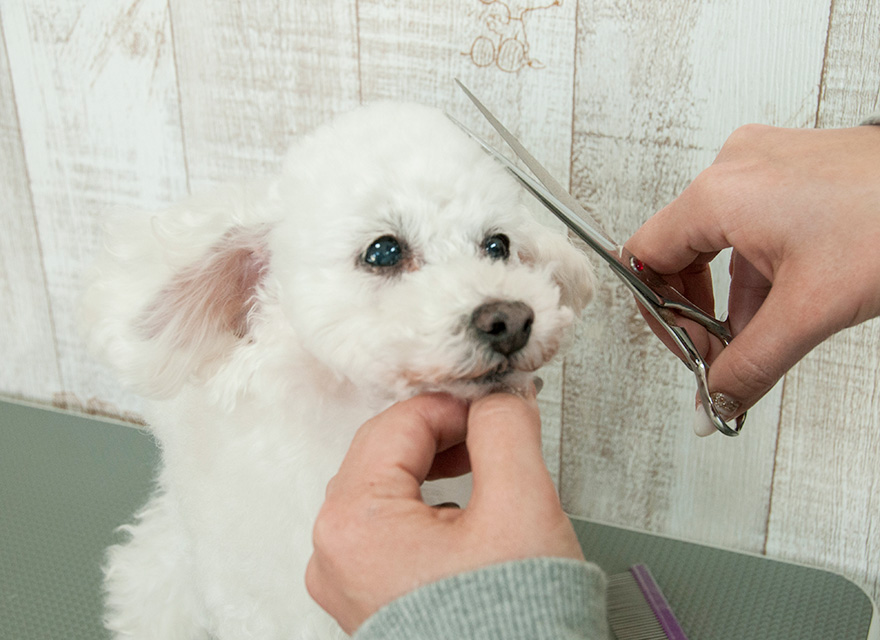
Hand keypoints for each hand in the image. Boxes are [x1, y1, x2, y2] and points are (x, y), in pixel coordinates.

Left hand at [305, 391, 583, 633]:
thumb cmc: (514, 630)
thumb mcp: (520, 508)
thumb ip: (505, 431)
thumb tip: (498, 400)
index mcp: (354, 522)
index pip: (400, 424)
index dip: (455, 405)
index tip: (496, 405)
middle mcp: (335, 553)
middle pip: (385, 454)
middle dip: (443, 434)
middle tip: (493, 429)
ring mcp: (347, 581)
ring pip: (385, 489)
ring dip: (435, 467)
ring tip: (484, 467)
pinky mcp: (368, 601)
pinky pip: (388, 529)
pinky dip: (426, 506)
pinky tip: (464, 512)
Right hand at [626, 123, 879, 423]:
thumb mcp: (810, 310)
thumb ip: (749, 365)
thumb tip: (715, 402)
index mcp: (720, 194)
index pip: (646, 258)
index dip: (660, 315)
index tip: (690, 350)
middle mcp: (734, 169)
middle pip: (678, 251)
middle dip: (696, 310)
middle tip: (720, 350)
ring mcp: (764, 165)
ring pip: (718, 243)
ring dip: (731, 297)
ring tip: (764, 334)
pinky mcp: (792, 169)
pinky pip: (751, 227)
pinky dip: (759, 271)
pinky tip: (785, 304)